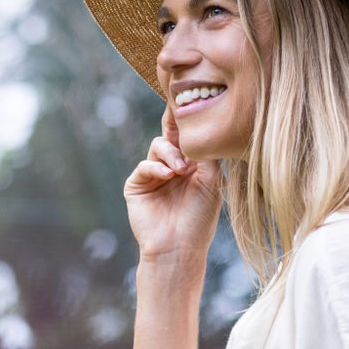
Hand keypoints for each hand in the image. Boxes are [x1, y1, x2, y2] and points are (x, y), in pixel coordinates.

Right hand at [122, 100, 222, 266]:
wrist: (178, 247)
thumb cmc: (200, 218)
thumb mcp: (212, 181)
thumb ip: (206, 153)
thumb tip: (201, 126)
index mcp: (193, 165)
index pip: (190, 137)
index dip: (190, 122)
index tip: (194, 101)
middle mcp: (173, 167)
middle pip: (172, 135)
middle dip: (177, 125)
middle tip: (182, 116)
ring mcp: (154, 176)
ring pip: (158, 145)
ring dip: (170, 153)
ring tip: (180, 170)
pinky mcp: (137, 185)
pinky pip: (145, 165)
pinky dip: (156, 167)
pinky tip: (168, 175)